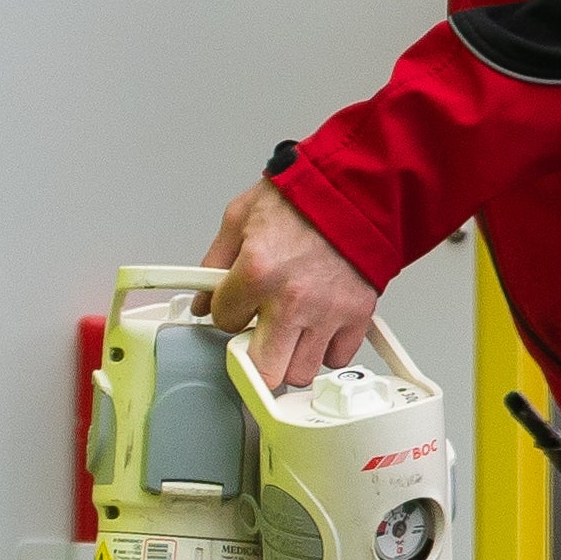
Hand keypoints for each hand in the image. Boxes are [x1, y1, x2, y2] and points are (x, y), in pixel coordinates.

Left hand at [195, 179, 377, 388]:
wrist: (357, 187)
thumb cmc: (303, 198)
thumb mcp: (241, 217)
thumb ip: (215, 262)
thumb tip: (203, 299)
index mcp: (258, 271)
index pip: (223, 322)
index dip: (227, 312)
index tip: (237, 305)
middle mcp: (293, 298)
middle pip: (263, 370)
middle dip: (254, 358)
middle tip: (256, 340)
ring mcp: (327, 311)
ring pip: (299, 372)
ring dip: (290, 357)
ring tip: (289, 331)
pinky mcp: (357, 315)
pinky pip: (336, 357)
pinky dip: (326, 349)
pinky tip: (317, 328)